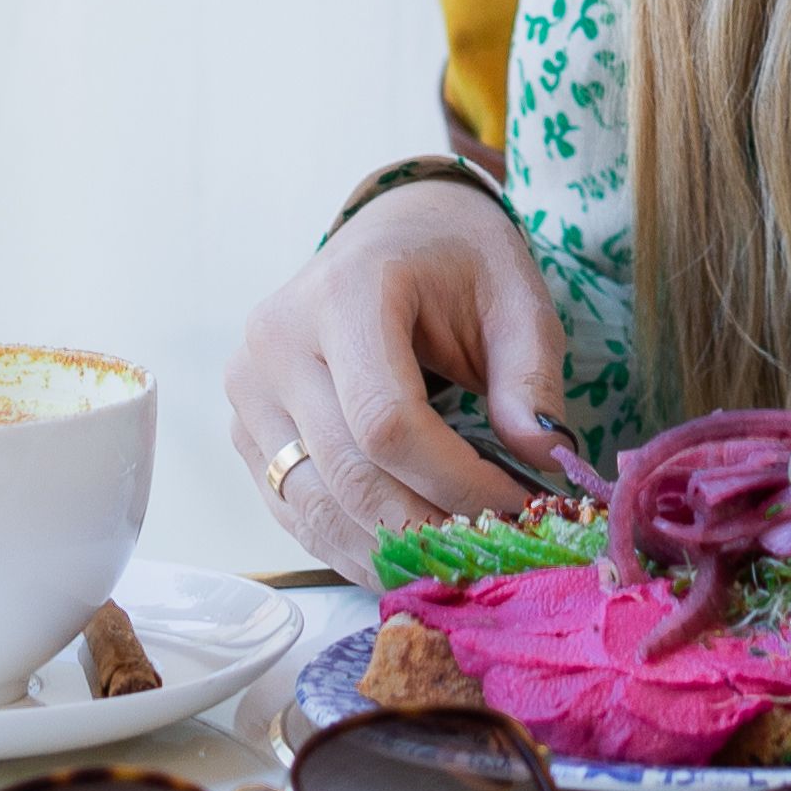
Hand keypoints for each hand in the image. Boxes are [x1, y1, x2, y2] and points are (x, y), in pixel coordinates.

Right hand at [221, 181, 581, 579]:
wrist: (395, 230)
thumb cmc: (458, 260)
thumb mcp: (515, 298)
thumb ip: (529, 380)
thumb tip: (544, 464)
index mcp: (344, 294)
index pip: (386, 421)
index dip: (455, 482)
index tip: (519, 508)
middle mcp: (277, 343)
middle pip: (349, 474)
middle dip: (430, 527)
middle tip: (496, 549)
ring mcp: (250, 390)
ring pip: (316, 507)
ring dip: (392, 551)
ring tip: (460, 560)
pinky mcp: (247, 429)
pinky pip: (295, 511)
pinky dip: (354, 546)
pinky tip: (409, 555)